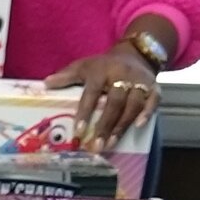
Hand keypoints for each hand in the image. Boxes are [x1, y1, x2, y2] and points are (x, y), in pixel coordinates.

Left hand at [44, 44, 159, 152]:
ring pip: (133, 104)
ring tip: (111, 143)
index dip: (86, 111)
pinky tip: (139, 127)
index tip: (79, 131)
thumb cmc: (103, 65)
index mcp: (101, 70)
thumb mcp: (83, 66)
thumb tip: (45, 84)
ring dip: (122, 125)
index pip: (92, 92)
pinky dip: (147, 112)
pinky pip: (153, 100)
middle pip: (114, 102)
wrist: (135, 53)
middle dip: (105, 125)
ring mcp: (139, 81)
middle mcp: (121, 75)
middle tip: (97, 145)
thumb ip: (66, 76)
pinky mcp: (154, 86)